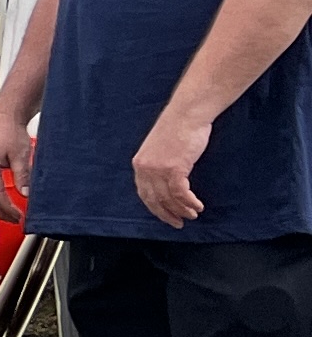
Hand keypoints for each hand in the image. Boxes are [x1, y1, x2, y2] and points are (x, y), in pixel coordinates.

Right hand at [0, 113, 35, 223]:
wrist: (5, 119)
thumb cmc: (10, 132)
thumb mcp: (20, 155)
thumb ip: (22, 175)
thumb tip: (25, 194)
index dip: (8, 208)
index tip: (19, 216)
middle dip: (1, 212)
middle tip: (16, 221)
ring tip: (11, 216)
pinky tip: (4, 204)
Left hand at [133, 111, 209, 228]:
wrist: (187, 114)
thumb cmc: (178, 128)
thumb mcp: (161, 148)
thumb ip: (159, 164)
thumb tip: (166, 180)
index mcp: (140, 164)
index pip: (144, 193)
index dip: (155, 207)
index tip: (165, 215)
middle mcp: (145, 168)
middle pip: (154, 200)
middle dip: (166, 214)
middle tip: (178, 223)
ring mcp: (158, 169)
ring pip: (168, 199)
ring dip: (181, 210)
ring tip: (192, 215)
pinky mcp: (174, 168)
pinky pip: (180, 194)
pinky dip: (189, 202)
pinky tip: (197, 207)